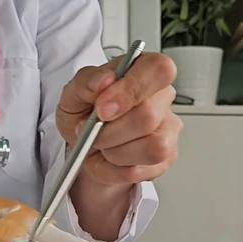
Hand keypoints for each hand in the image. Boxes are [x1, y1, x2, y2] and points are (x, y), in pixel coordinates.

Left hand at [56, 52, 182, 185]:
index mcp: (144, 71)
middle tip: (91, 132)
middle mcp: (162, 98)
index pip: (158, 70)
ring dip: (114, 153)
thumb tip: (104, 80)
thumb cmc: (84, 112)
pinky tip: (107, 160)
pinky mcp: (166, 158)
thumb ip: (86, 82)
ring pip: (152, 148)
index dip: (130, 91)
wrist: (83, 143)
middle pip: (148, 117)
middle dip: (109, 132)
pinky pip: (140, 171)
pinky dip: (113, 170)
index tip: (102, 109)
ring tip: (101, 146)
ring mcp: (168, 130)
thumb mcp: (73, 92)